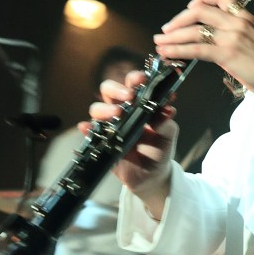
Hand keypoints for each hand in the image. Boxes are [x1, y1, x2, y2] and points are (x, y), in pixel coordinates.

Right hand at [80, 69, 177, 213]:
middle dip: (116, 89)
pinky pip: (90, 133)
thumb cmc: (159, 150)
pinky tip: (86, 128)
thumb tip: (167, 110)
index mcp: (138, 104)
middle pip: (108, 90)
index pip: (132, 84)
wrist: (151, 176)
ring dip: (104, 109)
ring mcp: (109, 126)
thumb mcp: (167, 136)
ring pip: (97, 109)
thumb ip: (167, 122)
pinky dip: (86, 129)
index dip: (135, 78)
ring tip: (116, 115)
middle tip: (129, 97)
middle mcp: (121, 111)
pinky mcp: (101, 142)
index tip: (141, 79)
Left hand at [154, 0, 253, 99]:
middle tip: (167, 30)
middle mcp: (237, 22)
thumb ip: (236, 33)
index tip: (188, 9)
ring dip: (172, 37)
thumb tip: (215, 38)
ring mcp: (232, 37)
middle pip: (199, 10)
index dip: (198, 0)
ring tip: (160, 43)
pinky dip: (177, 50)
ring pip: (193, 30)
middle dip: (178, 20)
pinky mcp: (227, 54)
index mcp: (245, 16)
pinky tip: (168, 53)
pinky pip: (196, 48)